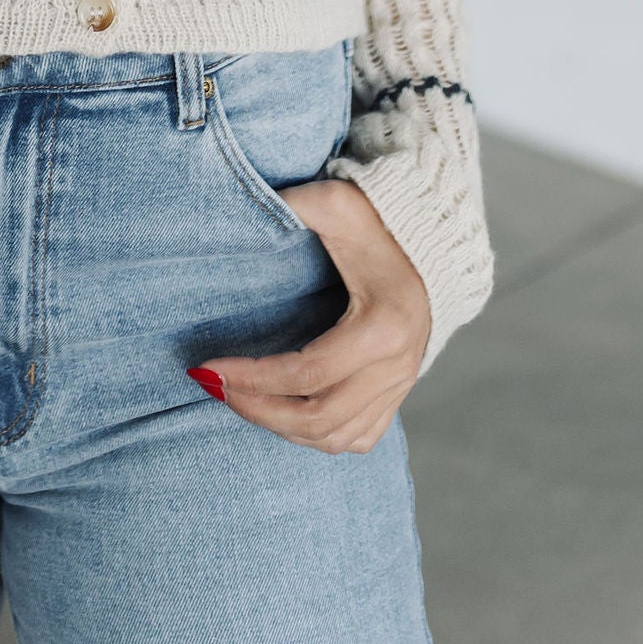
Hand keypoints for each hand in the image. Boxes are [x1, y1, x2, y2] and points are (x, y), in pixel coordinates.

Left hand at [192, 177, 429, 453]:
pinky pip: (357, 438)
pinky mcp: (399, 393)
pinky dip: (316, 436)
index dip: (251, 377)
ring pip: (335, 437)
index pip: (305, 373)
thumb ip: (294, 206)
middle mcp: (396, 367)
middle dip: (257, 408)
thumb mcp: (336, 205)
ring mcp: (400, 385)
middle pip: (317, 417)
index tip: (207, 366)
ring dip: (281, 427)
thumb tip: (242, 212)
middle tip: (215, 386)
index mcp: (382, 328)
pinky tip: (283, 413)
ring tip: (240, 398)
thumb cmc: (381, 221)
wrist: (434, 240)